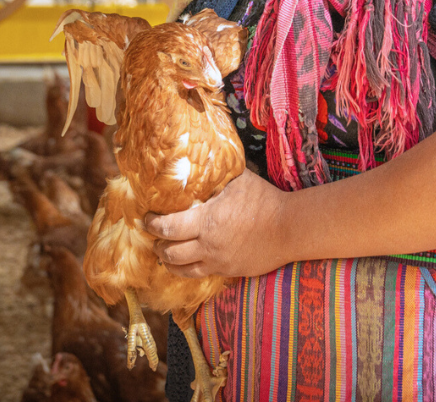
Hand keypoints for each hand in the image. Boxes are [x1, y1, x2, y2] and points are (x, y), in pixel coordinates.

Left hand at [143, 169, 289, 278]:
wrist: (290, 228)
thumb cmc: (264, 200)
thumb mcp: (238, 179)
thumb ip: (217, 175)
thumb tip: (201, 160)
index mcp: (207, 220)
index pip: (169, 227)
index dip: (153, 225)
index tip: (146, 219)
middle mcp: (209, 245)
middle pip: (170, 252)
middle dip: (157, 244)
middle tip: (153, 237)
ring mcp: (218, 261)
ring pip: (182, 269)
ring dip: (168, 261)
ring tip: (164, 254)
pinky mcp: (229, 271)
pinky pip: (201, 275)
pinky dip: (187, 270)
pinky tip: (185, 264)